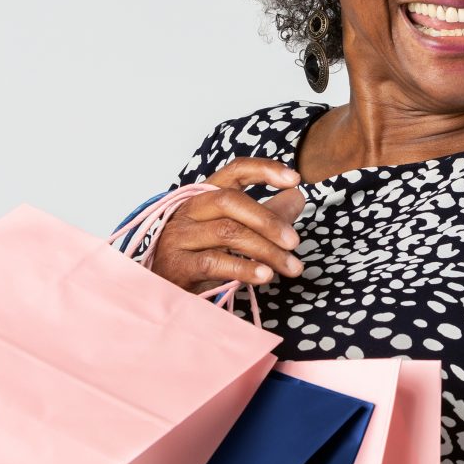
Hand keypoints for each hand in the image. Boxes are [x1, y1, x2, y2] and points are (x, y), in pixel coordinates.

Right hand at [143, 156, 307, 293]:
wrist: (166, 293)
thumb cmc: (201, 257)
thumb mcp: (236, 233)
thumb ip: (267, 214)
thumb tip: (297, 196)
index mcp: (204, 195)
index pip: (234, 171)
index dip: (264, 170)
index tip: (295, 179)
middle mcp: (188, 210)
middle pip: (230, 201)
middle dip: (268, 220)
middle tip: (295, 241)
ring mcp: (179, 237)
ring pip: (226, 233)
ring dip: (266, 251)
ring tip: (291, 267)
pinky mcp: (177, 265)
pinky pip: (215, 262)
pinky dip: (245, 269)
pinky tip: (265, 276)